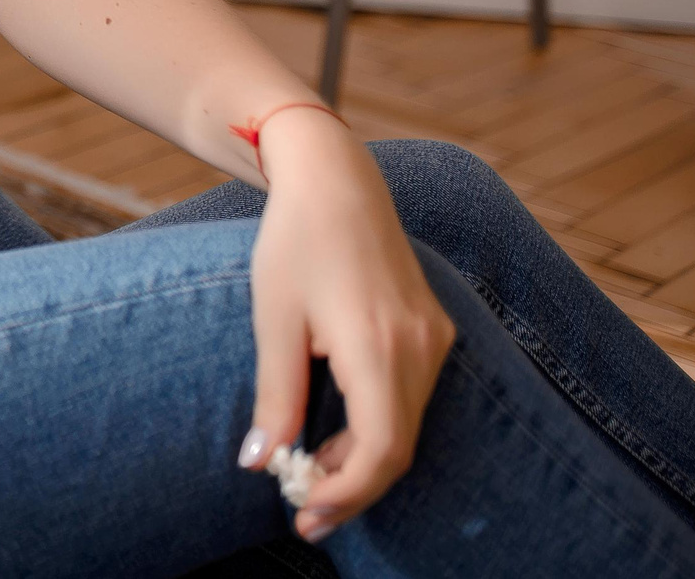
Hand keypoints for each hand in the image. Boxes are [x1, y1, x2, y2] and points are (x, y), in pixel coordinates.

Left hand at [237, 110, 454, 542]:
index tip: (305, 514)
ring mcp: (435, 338)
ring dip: (362, 458)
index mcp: (380, 344)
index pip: (382, 449)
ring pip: (408, 427)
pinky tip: (335, 434)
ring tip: (307, 471)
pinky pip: (412, 399)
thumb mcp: (274, 319)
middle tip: (302, 512)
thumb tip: (259, 462)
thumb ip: (275, 396)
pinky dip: (377, 426)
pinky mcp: (435, 331)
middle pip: (399, 447)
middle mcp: (421, 346)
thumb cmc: (295, 241)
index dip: (347, 493)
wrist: (335, 179)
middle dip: (351, 487)